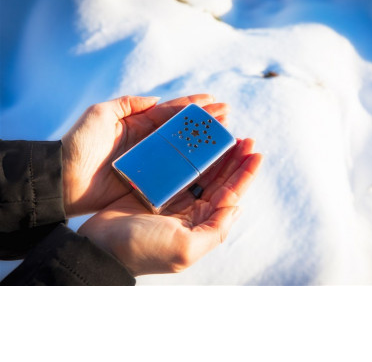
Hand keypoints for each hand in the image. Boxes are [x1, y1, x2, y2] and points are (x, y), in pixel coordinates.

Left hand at [62, 94, 228, 216]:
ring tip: (224, 134)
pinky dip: (192, 166)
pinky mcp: (148, 181)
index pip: (171, 112)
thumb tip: (155, 99)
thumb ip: (126, 104)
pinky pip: (174, 172)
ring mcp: (150, 162)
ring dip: (203, 142)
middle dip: (204, 121)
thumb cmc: (79, 144)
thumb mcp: (99, 114)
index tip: (213, 99)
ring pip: (182, 150)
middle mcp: (148, 142)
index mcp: (138, 124)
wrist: (63, 180)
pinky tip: (209, 163)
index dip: (192, 105)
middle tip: (227, 115)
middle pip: (182, 129)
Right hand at [78, 138, 262, 276]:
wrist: (101, 247)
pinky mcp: (157, 187)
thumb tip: (238, 207)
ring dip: (217, 154)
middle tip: (245, 138)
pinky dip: (192, 153)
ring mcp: (175, 198)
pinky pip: (180, 166)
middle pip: (220, 180)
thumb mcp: (186, 248)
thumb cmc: (143, 250)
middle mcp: (192, 211)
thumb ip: (216, 230)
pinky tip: (198, 140)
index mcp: (201, 223)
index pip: (231, 194)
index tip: (256, 152)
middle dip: (235, 159)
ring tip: (228, 135)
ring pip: (203, 171)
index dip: (245, 173)